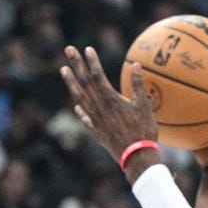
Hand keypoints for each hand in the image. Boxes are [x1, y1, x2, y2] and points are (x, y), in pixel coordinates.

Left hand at [60, 45, 160, 170]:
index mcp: (111, 100)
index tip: (88, 49)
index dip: (92, 62)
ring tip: (63, 70)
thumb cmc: (144, 132)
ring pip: (80, 98)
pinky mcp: (96, 132)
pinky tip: (76, 106)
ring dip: (71, 83)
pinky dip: (80, 110)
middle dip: (76, 64)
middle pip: (85, 82)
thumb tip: (136, 64)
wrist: (136, 157)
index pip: (97, 76)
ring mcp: (96, 120)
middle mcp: (99, 108)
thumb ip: (138, 85)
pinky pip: (85, 119)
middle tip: (68, 49)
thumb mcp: (145, 107)